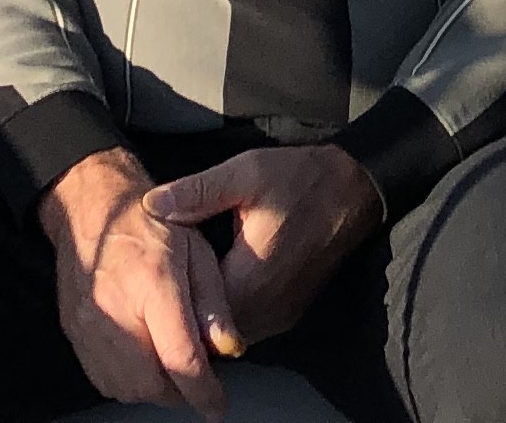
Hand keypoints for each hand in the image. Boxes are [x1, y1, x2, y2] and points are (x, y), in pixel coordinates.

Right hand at [40, 148, 237, 414]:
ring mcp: (89, 325)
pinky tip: (145, 360)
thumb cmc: (153, 227)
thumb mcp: (197, 252)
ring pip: (127, 388)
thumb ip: (214, 303)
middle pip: (152, 383)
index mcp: (154, 283)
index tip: (218, 405)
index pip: (179, 357)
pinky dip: (129, 382)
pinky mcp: (75, 334)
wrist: (94, 211)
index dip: (203, 390)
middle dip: (180, 391)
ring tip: (171, 366)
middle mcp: (116, 309)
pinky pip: (105, 379)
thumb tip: (227, 348)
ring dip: (155, 388)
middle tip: (197, 377)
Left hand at [144, 143, 381, 344]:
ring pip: (230, 334)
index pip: (195, 313)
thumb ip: (197, 192)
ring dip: (208, 316)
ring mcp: (281, 317)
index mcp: (251, 280)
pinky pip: (249, 326)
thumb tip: (150, 206)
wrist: (354, 190)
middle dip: (185, 311)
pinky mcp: (289, 314)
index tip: (150, 282)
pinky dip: (229, 314)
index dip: (169, 299)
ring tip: (183, 287)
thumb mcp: (244, 172)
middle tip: (159, 288)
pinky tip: (214, 286)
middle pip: (210, 331)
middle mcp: (267, 310)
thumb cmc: (298, 179)